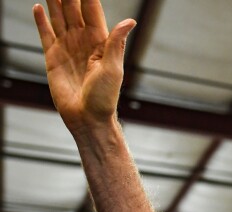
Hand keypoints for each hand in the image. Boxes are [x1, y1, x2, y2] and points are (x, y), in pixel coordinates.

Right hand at [33, 0, 135, 133]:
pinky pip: (46, 33)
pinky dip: (41, 20)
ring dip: (54, 1)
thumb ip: (115, 43)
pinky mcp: (53, 57)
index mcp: (100, 41)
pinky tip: (39, 6)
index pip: (91, 9)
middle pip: (73, 9)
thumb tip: (129, 21)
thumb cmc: (105, 97)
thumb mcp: (113, 69)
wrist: (87, 118)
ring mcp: (67, 47)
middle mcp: (83, 40)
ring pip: (58, 17)